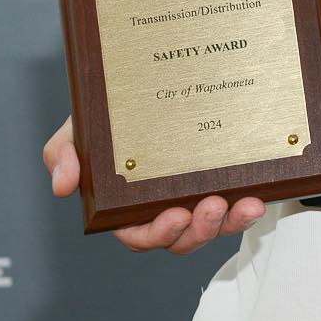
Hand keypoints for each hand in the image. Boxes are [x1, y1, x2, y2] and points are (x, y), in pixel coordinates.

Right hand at [42, 115, 265, 252]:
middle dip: (199, 229)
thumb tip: (63, 185)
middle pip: (182, 236)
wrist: (136, 84)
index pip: (140, 233)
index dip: (158, 233)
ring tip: (244, 204)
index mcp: (126, 205)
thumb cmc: (105, 117)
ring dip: (229, 221)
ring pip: (212, 224)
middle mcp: (161, 205)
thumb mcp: (75, 130)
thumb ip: (62, 154)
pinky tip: (258, 196)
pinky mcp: (220, 180)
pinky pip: (235, 202)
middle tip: (213, 206)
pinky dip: (246, 205)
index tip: (174, 216)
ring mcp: (193, 194)